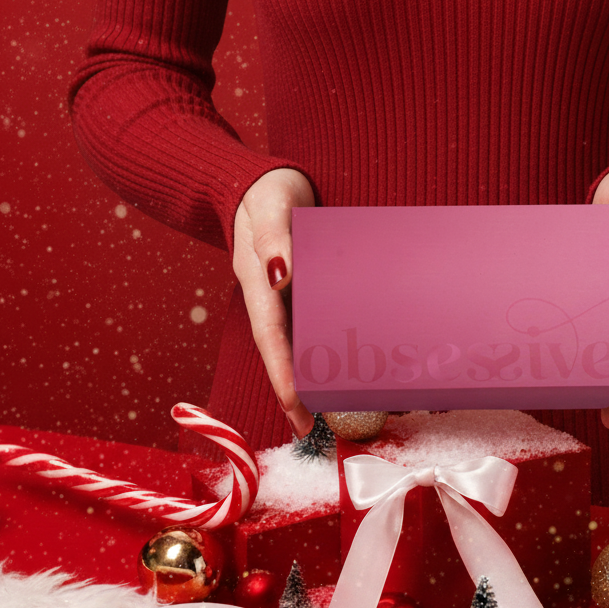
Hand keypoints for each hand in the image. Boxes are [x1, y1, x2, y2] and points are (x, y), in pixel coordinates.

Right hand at [231, 167, 315, 438]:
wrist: (262, 180)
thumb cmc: (264, 191)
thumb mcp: (267, 207)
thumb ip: (271, 239)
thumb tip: (280, 275)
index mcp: (259, 286)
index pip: (271, 340)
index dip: (283, 377)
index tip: (297, 410)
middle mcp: (272, 298)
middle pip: (285, 352)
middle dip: (297, 391)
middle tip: (315, 427)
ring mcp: (287, 296)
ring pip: (300, 342)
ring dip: (313, 375)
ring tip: (336, 408)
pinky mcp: (304, 289)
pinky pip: (316, 322)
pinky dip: (328, 346)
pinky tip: (350, 363)